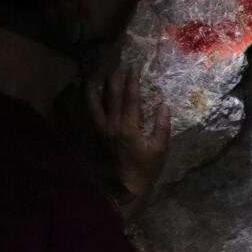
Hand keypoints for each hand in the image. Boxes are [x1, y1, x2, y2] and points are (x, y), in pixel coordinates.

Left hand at [87, 57, 170, 214]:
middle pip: (112, 96)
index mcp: (129, 127)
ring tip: (97, 74)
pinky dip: (89, 101)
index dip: (133, 80)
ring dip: (97, 87)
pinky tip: (88, 94)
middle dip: (116, 78)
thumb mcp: (160, 149)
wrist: (125, 187)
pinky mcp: (97, 135)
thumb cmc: (146, 169)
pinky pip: (91, 114)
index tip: (135, 66)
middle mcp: (112, 125)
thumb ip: (161, 126)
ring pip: (96, 103)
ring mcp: (102, 130)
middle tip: (119, 64)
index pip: (131, 98)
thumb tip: (163, 105)